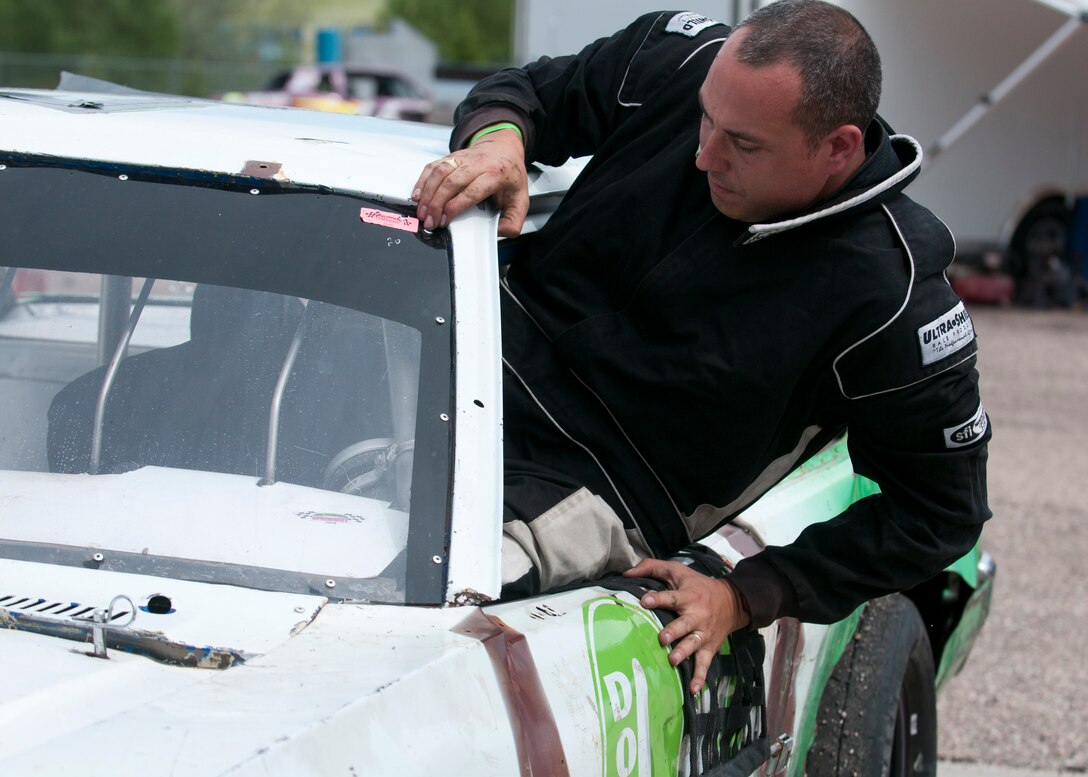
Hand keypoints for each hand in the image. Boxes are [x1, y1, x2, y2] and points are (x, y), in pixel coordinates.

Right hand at [410, 128, 528, 237]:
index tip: (445, 220)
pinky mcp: (451, 156)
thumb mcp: (521, 198)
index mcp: (496, 174)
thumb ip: (514, 220)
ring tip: (421, 211)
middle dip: (436, 203)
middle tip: (429, 221)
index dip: (455, 206)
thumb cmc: (509, 174)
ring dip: (427, 192)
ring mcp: (462, 158)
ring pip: (440, 172)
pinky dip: (422, 180)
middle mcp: (477, 163)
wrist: (504, 147)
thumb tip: (501, 231)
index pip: (471, 191)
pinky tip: (417, 194)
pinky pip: (433, 166)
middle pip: (451, 181)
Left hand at [625, 558, 750, 693]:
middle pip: (684, 624)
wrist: (733, 601)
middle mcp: (697, 616)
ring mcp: (703, 634)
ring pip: (694, 645)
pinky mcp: (709, 647)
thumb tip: (626, 574)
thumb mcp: (677, 570)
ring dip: (684, 653)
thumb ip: (652, 568)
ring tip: (673, 660)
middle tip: (662, 638)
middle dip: (673, 631)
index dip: (658, 598)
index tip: (644, 600)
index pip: (671, 597)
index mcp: (687, 597)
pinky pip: (705, 664)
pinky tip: (692, 690)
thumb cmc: (697, 585)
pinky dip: (700, 677)